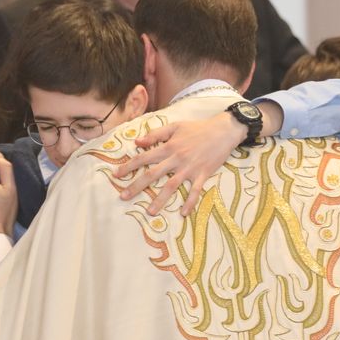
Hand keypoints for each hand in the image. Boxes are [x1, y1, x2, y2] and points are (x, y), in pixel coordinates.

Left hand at [114, 113, 243, 215]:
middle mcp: (176, 159)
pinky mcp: (203, 174)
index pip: (144, 158)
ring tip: (150, 212)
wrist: (223, 131)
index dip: (129, 166)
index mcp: (168, 147)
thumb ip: (155, 134)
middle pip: (153, 174)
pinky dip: (190, 202)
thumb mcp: (175, 126)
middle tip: (123, 197)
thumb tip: (137, 142)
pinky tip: (183, 213)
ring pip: (171, 186)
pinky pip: (195, 191)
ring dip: (160, 200)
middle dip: (137, 186)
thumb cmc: (198, 128)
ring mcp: (189, 168)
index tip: (116, 175)